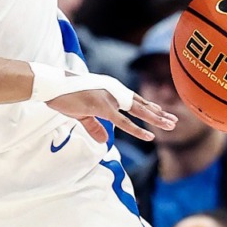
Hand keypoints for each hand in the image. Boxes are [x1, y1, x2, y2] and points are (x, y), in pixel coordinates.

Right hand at [47, 88, 176, 142]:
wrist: (52, 85)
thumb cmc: (65, 96)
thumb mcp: (82, 113)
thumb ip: (95, 127)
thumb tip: (105, 140)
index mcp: (110, 89)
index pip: (134, 99)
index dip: (149, 107)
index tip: (162, 112)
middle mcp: (113, 90)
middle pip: (141, 104)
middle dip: (158, 113)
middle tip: (174, 121)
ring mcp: (109, 97)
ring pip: (138, 110)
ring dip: (155, 118)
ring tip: (170, 125)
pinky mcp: (101, 106)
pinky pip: (123, 122)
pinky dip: (137, 129)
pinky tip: (149, 136)